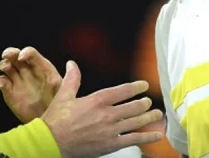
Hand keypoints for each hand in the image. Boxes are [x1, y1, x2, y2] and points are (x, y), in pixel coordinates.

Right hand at [0, 46, 61, 122]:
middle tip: (6, 55)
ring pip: (8, 66)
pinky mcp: (10, 92)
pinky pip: (2, 82)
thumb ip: (65, 80)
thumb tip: (70, 64)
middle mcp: (28, 71)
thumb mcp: (63, 92)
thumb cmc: (57, 106)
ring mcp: (18, 81)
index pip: (32, 54)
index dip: (26, 52)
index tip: (22, 57)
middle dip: (11, 52)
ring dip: (4, 64)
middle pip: (16, 56)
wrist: (48, 124)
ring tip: (5, 67)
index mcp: (41, 68)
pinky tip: (1, 85)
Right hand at [41, 61, 162, 157]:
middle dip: (143, 103)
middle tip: (149, 102)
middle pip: (133, 107)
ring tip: (157, 115)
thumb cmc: (56, 119)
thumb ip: (72, 79)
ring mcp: (110, 130)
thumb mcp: (64, 95)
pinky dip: (147, 138)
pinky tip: (156, 136)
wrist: (51, 142)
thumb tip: (72, 64)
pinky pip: (133, 140)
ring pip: (136, 122)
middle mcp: (107, 114)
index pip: (122, 91)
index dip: (136, 87)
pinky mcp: (110, 145)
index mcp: (97, 100)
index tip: (144, 85)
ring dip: (149, 118)